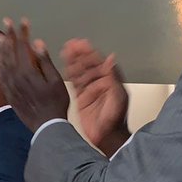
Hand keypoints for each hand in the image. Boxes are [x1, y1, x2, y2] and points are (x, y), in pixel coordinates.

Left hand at [0, 18, 70, 130]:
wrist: (46, 127)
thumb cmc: (56, 103)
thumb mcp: (56, 81)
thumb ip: (45, 61)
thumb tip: (37, 43)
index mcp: (28, 71)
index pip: (23, 47)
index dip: (22, 32)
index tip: (22, 20)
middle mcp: (16, 77)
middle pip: (10, 52)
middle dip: (9, 35)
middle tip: (7, 21)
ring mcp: (11, 86)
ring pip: (3, 63)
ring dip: (2, 48)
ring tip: (1, 36)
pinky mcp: (10, 95)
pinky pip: (1, 77)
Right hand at [60, 39, 130, 157]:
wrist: (107, 137)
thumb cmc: (115, 118)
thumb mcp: (117, 96)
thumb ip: (113, 76)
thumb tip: (111, 58)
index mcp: (111, 80)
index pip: (99, 62)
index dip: (90, 52)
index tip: (81, 43)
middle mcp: (100, 83)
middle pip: (88, 65)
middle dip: (79, 55)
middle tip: (69, 45)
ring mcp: (90, 90)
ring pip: (81, 72)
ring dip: (73, 61)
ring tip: (64, 51)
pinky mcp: (82, 98)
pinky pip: (75, 83)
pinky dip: (70, 74)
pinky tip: (64, 66)